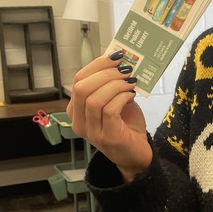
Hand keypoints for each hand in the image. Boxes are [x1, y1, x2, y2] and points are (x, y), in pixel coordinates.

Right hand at [67, 52, 152, 180]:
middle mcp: (78, 121)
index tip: (116, 56)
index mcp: (77, 109)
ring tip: (130, 81)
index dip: (97, 65)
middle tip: (125, 69)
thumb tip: (122, 62)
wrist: (135, 155)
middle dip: (105, 73)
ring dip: (115, 85)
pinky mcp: (106, 137)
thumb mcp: (118, 101)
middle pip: (82, 88)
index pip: (78, 80)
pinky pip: (109, 110)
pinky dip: (121, 97)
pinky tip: (131, 95)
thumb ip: (114, 85)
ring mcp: (91, 131)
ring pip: (94, 99)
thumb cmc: (125, 127)